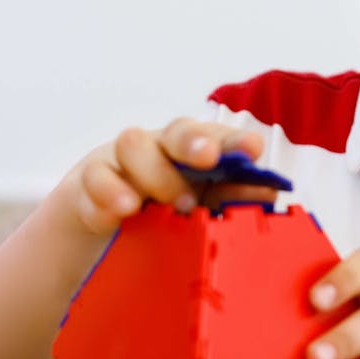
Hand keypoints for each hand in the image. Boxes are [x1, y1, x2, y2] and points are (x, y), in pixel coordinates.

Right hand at [55, 117, 274, 235]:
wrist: (103, 227)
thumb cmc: (162, 209)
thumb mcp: (200, 208)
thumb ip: (232, 200)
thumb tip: (270, 194)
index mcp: (193, 153)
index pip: (217, 137)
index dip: (234, 141)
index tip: (252, 148)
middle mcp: (160, 148)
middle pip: (175, 131)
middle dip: (194, 141)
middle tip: (208, 160)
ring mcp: (122, 162)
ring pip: (132, 145)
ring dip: (154, 172)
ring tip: (173, 203)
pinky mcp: (89, 184)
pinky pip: (94, 180)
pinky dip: (110, 194)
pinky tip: (124, 211)